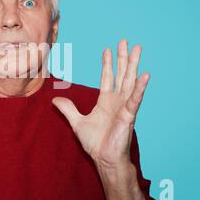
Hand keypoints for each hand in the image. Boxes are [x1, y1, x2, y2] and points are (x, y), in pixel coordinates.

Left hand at [52, 39, 149, 168]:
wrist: (103, 158)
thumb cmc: (95, 143)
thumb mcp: (77, 122)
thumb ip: (67, 109)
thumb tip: (55, 100)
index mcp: (106, 101)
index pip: (108, 77)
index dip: (108, 63)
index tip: (108, 49)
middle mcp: (117, 100)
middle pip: (122, 74)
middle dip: (124, 58)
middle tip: (126, 41)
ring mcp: (124, 107)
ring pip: (130, 81)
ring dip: (134, 65)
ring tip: (138, 49)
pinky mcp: (129, 115)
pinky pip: (135, 99)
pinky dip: (140, 88)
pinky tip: (145, 76)